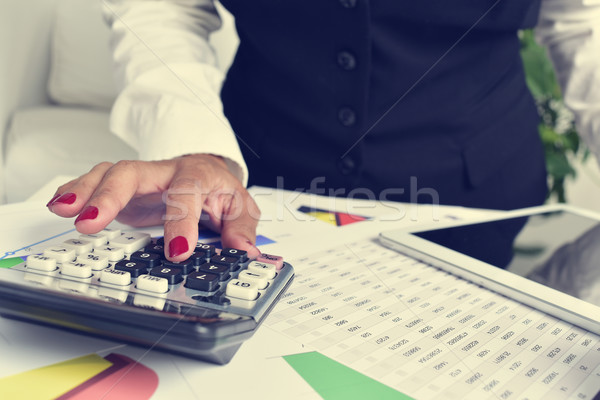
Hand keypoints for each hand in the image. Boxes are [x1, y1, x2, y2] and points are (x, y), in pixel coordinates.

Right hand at [47, 154, 260, 261]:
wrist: (206, 170)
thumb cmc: (218, 189)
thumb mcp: (240, 206)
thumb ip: (241, 228)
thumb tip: (244, 250)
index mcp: (196, 176)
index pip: (186, 195)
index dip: (181, 221)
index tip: (177, 250)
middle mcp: (163, 172)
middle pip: (132, 173)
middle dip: (110, 196)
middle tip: (90, 222)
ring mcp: (140, 178)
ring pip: (108, 174)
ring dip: (83, 191)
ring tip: (62, 210)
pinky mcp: (124, 188)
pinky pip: (96, 182)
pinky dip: (75, 191)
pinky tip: (58, 204)